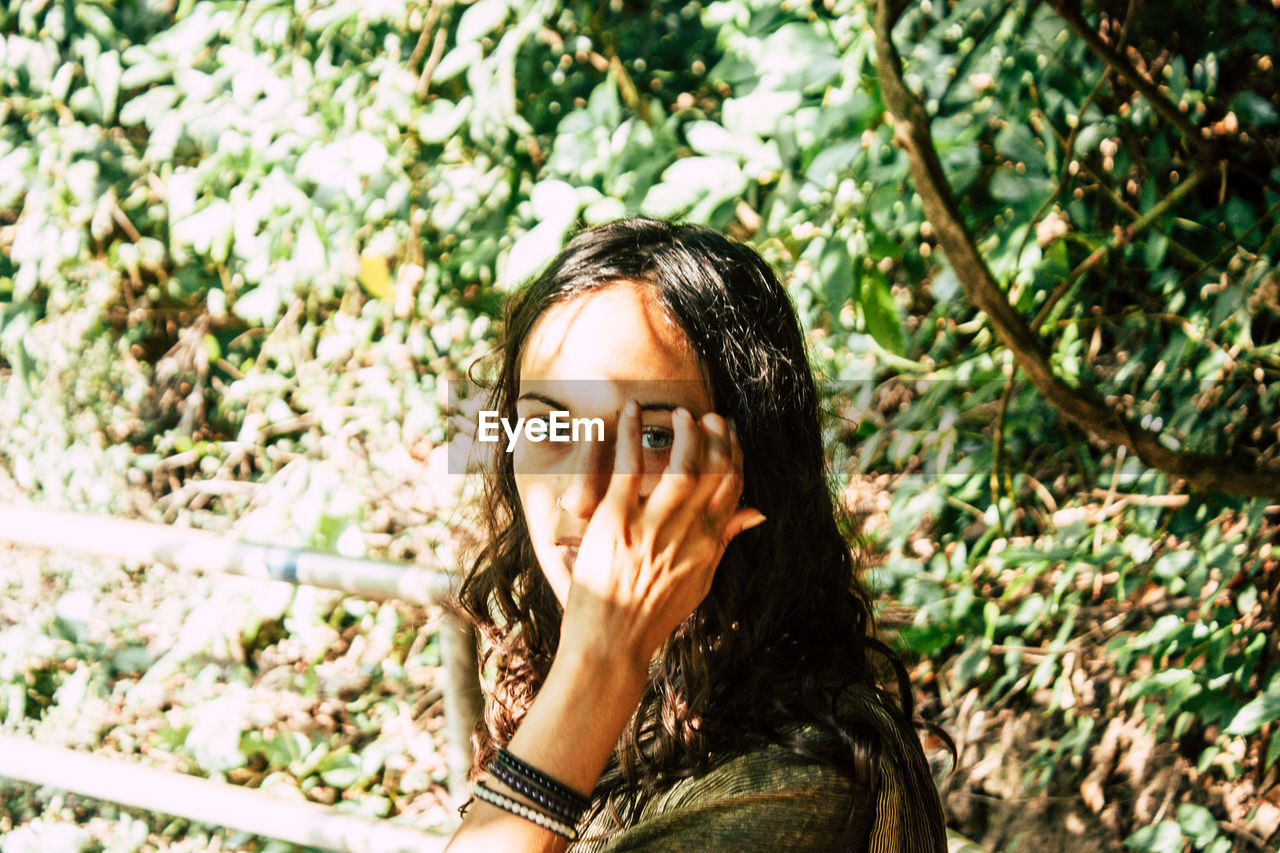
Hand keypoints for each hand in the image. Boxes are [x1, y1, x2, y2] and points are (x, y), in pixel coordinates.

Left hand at [556, 400, 765, 675]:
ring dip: (685, 435)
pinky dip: (630, 436)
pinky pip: (628, 469)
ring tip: (680, 414)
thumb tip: (757, 512)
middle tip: (709, 417)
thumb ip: (724, 541)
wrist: (611, 644)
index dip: (734, 455)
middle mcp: (686, 535)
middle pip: (714, 475)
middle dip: (717, 439)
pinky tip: (630, 414)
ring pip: (682, 469)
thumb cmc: (650, 615)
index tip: (729, 432)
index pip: (733, 490)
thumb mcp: (697, 580)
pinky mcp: (615, 522)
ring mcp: (651, 528)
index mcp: (707, 547)